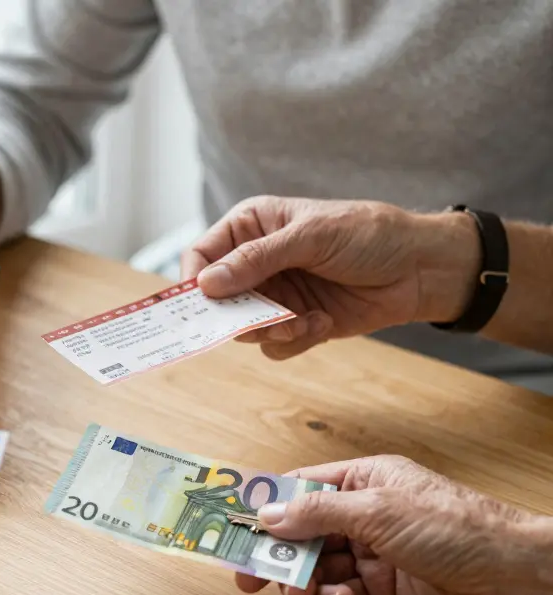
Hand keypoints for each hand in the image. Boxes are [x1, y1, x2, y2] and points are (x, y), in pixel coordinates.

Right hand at [180, 196, 479, 359]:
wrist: (421, 268)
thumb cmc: (369, 235)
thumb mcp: (311, 237)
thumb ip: (256, 260)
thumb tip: (206, 283)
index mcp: (251, 227)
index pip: (201, 255)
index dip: (194, 281)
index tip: (202, 304)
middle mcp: (256, 262)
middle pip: (216, 299)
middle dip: (238, 315)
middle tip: (262, 320)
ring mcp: (276, 294)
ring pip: (243, 327)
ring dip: (270, 329)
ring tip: (301, 321)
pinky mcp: (295, 322)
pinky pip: (273, 344)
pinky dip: (295, 339)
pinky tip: (323, 321)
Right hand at [236, 455, 552, 594]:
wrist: (510, 577)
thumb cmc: (454, 527)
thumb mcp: (376, 508)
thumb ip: (317, 512)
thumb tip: (269, 514)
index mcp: (363, 481)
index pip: (301, 488)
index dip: (267, 506)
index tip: (233, 523)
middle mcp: (364, 516)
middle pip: (302, 533)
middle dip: (276, 553)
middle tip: (249, 574)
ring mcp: (372, 556)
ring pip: (316, 569)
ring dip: (302, 583)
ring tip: (301, 593)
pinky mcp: (382, 593)